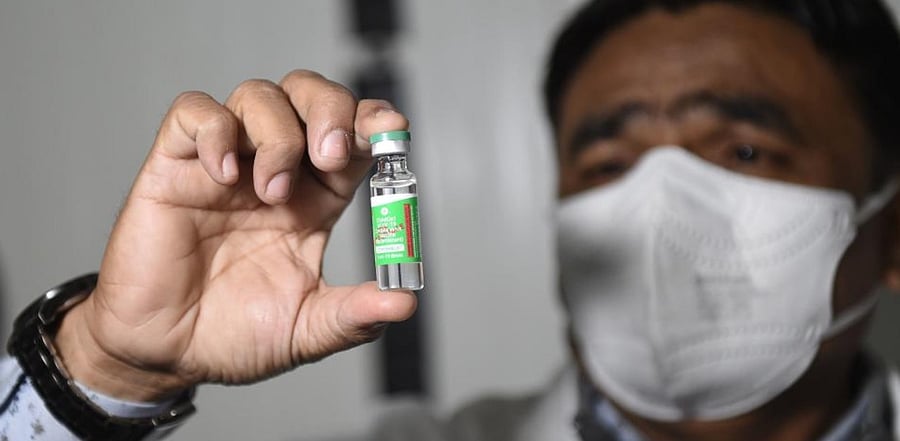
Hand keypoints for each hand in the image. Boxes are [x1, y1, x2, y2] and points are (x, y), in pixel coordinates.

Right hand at [55, 70, 417, 400]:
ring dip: (278, 133)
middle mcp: (274, 171)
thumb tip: (404, 303)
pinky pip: (193, 113)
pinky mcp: (174, 168)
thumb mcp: (306, 330)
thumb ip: (354, 316)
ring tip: (271, 192)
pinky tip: (224, 174)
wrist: (168, 354)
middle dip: (331, 110)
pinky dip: (216, 130)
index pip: (352, 137)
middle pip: (310, 96)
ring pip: (258, 96)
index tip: (392, 127)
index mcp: (315, 200)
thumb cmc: (234, 334)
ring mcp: (225, 165)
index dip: (373, 122)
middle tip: (330, 155)